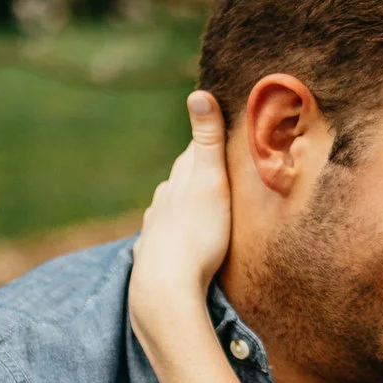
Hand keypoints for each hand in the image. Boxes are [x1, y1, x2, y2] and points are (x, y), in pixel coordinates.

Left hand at [128, 90, 233, 344]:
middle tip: (224, 173)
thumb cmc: (196, 234)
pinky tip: (183, 241)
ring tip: (208, 208)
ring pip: (173, 209)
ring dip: (188, 206)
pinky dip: (179, 233)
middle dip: (199, 175)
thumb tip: (198, 93)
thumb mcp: (209, 182)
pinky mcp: (154, 255)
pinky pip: (168, 238)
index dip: (211, 146)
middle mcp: (163, 200)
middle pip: (182, 181)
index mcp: (178, 181)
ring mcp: (156, 228)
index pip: (194, 153)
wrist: (166, 289)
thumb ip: (206, 141)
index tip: (229, 138)